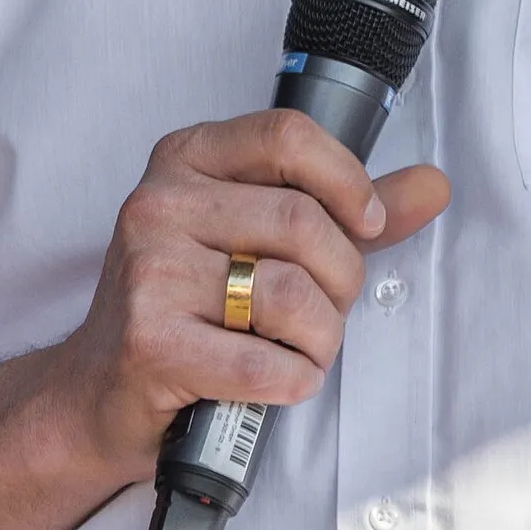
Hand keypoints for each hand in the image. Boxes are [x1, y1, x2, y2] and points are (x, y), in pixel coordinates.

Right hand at [51, 109, 449, 491]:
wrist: (96, 394)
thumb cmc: (188, 306)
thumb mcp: (255, 236)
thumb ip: (344, 209)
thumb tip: (433, 185)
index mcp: (188, 158)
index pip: (288, 135)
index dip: (348, 180)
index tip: (369, 223)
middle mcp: (159, 203)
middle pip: (301, 222)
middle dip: (341, 278)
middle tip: (329, 308)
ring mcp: (149, 273)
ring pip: (290, 294)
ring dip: (321, 337)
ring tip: (302, 348)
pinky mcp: (149, 343)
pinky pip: (264, 363)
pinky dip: (294, 380)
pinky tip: (280, 379)